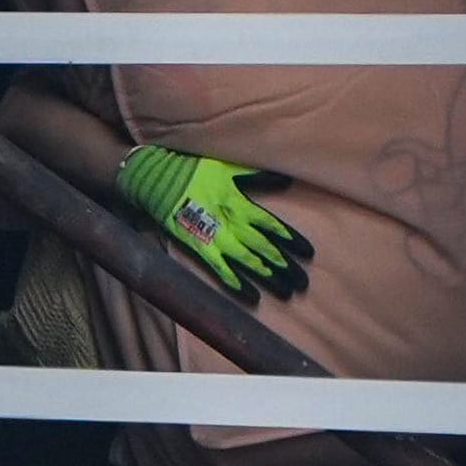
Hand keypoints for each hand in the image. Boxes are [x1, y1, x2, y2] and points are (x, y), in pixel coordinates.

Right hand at [118, 145, 312, 298]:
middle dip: (285, 266)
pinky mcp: (197, 246)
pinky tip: (250, 297)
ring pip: (247, 262)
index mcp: (240, 203)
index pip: (273, 225)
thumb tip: (287, 178)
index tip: (309, 254)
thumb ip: (256, 176)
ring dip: (266, 278)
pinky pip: (219, 268)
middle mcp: (231, 222)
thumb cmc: (193, 169)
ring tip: (285, 293)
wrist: (156, 178)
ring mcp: (214, 237)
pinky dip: (235, 283)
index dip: (292, 240)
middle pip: (265, 248)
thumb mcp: (227, 167)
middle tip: (303, 283)